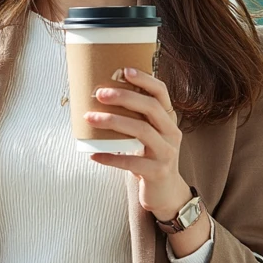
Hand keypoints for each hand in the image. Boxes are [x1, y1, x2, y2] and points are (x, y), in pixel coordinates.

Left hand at [87, 67, 191, 221]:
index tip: (125, 70)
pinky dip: (111, 157)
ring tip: (90, 119)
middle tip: (100, 94)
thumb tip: (101, 96)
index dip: (145, 79)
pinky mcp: (158, 172)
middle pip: (151, 107)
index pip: (161, 92)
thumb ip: (135, 118)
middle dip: (124, 97)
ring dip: (113, 122)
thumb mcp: (148, 134)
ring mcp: (167, 153)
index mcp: (169, 119)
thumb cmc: (149, 157)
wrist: (166, 193)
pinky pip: (132, 162)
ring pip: (142, 131)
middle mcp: (172, 133)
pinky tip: (94, 154)